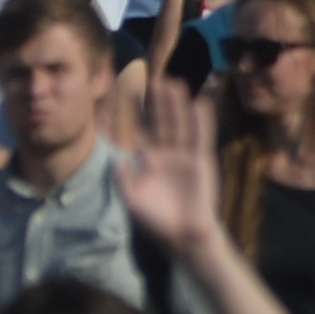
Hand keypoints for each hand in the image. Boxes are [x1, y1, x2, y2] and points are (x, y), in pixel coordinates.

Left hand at [111, 80, 221, 254]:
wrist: (183, 234)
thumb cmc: (155, 219)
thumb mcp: (132, 200)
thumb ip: (123, 179)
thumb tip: (113, 157)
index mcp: (147, 161)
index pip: (139, 132)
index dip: (134, 115)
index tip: (126, 94)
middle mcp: (166, 153)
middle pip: (161, 122)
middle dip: (157, 103)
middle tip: (153, 79)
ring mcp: (185, 155)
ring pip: (180, 125)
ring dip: (177, 106)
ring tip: (174, 84)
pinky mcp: (201, 160)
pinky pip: (201, 137)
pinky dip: (201, 121)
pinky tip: (200, 104)